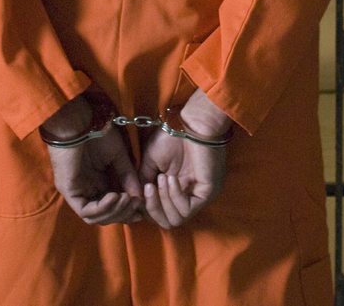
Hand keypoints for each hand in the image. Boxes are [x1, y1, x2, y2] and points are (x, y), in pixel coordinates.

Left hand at [41, 96, 143, 225]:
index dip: (126, 212)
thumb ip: (127, 176)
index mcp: (96, 183)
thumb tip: (139, 198)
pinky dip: (102, 208)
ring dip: (114, 212)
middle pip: (104, 216)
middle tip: (137, 203)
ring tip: (127, 198)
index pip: (111, 208)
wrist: (80, 120)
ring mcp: (75, 192)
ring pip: (95, 217)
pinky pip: (85, 211)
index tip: (142, 209)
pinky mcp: (68, 191)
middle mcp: (85, 191)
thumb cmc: (97, 133)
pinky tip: (115, 196)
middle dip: (122, 213)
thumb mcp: (118, 157)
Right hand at [138, 90, 230, 228]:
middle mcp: (189, 196)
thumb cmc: (172, 137)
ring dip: (163, 201)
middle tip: (149, 187)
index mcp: (177, 190)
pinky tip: (171, 178)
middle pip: (168, 221)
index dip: (147, 208)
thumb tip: (135, 201)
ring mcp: (199, 196)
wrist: (191, 122)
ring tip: (161, 178)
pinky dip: (174, 196)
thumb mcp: (151, 162)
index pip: (160, 214)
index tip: (139, 191)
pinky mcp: (208, 192)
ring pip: (176, 219)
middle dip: (153, 208)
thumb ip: (144, 182)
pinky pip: (187, 209)